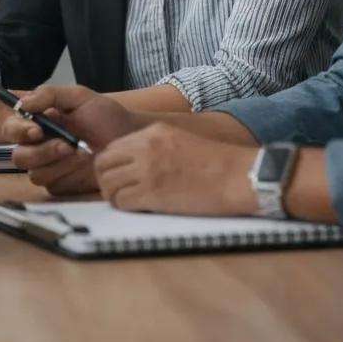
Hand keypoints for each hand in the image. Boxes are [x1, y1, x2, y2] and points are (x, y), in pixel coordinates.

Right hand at [1, 85, 139, 189]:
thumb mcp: (79, 97)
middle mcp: (38, 146)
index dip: (18, 130)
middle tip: (67, 145)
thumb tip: (23, 104)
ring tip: (83, 153)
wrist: (130, 138)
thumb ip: (49, 95)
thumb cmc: (106, 116)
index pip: (12, 128)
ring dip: (58, 163)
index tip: (37, 130)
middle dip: (41, 152)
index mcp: (37, 123)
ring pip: (34, 173)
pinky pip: (52, 185)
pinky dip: (68, 175)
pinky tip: (85, 166)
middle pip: (19, 156)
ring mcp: (49, 167)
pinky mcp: (61, 184)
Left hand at [95, 123, 257, 215]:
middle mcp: (145, 148)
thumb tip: (131, 162)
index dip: (110, 165)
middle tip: (116, 192)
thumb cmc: (216, 163)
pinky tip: (138, 208)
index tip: (117, 176)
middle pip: (102, 164)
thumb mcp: (179, 140)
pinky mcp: (153, 194)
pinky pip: (121, 201)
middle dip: (105, 179)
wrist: (240, 177)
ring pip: (108, 184)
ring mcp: (147, 170)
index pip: (111, 148)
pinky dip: (124, 207)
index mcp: (151, 133)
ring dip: (113, 195)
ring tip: (127, 201)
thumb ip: (152, 146)